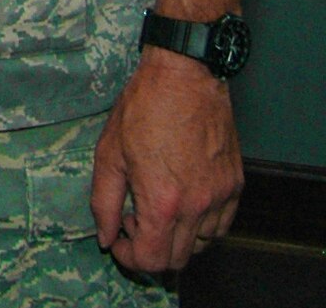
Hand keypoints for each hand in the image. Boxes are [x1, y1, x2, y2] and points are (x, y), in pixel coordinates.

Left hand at [91, 48, 243, 274]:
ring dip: (176, 238)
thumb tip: (105, 237)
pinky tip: (181, 200)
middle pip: (178, 259)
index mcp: (163, 201)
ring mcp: (221, 197)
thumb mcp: (109, 153)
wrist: (184, 78)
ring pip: (201, 245)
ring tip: (156, 207)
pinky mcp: (235, 185)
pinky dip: (200, 225)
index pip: (153, 260)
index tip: (118, 240)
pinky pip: (221, 225)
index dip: (130, 258)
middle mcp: (198, 206)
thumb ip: (104, 202)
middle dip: (150, 250)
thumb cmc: (143, 109)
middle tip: (133, 220)